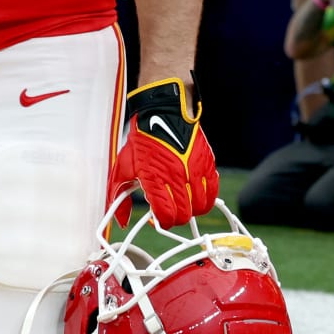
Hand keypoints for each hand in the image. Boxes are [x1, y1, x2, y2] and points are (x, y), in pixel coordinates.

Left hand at [109, 77, 217, 227]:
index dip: (163, 222)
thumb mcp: (124, 165)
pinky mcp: (207, 164)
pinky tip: (197, 194)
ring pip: (201, 207)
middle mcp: (177, 177)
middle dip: (176, 218)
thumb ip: (119, 193)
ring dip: (192, 210)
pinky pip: (213, 191)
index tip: (159, 219)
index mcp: (155, 178)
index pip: (166, 215)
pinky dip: (207, 198)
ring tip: (183, 203)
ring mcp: (194, 171)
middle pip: (184, 215)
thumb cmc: (144, 139)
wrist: (164, 112)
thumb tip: (120, 219)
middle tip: (171, 212)